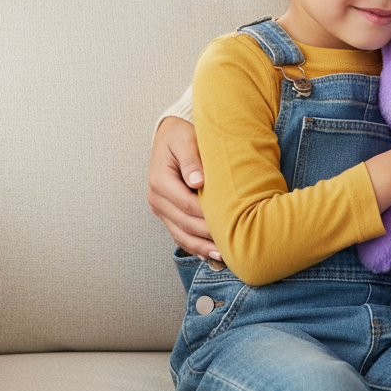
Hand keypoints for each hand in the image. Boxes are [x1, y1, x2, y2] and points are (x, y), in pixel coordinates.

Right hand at [147, 116, 219, 260]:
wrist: (170, 135)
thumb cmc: (181, 136)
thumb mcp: (186, 140)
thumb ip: (192, 160)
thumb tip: (198, 182)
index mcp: (160, 182)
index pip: (187, 205)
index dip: (208, 215)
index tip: (231, 221)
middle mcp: (157, 199)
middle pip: (185, 223)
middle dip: (209, 235)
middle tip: (234, 242)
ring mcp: (161, 208)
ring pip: (181, 234)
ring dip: (202, 247)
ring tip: (225, 255)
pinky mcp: (168, 213)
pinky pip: (180, 234)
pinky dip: (196, 245)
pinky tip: (212, 254)